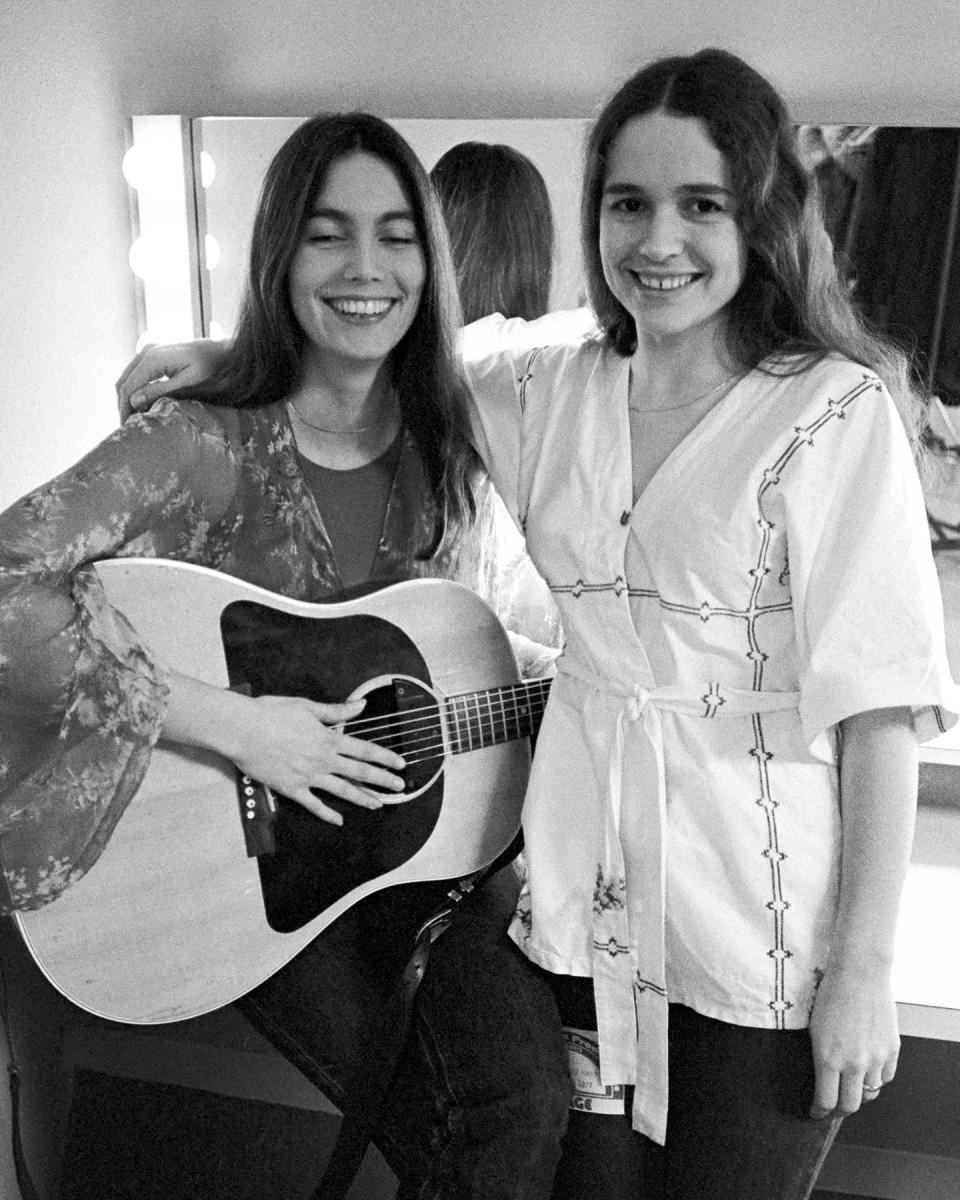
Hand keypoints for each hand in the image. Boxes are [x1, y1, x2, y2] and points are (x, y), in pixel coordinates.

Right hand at [115, 339, 224, 419]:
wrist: (220, 350)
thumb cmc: (210, 366)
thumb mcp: (187, 381)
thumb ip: (160, 390)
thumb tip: (134, 400)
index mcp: (153, 359)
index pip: (129, 386)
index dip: (125, 407)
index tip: (126, 425)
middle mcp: (146, 351)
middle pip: (123, 382)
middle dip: (123, 404)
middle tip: (128, 424)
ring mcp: (148, 351)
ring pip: (128, 377)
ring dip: (128, 397)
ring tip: (134, 417)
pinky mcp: (153, 354)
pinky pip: (136, 374)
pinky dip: (135, 389)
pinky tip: (142, 404)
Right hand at [229, 695, 406, 825]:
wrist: (242, 730)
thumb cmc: (272, 714)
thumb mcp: (307, 707)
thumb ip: (337, 711)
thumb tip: (360, 704)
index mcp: (328, 739)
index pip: (364, 750)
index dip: (385, 757)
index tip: (400, 763)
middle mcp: (322, 760)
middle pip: (359, 772)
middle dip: (382, 780)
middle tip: (399, 786)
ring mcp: (308, 777)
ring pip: (342, 791)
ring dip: (363, 798)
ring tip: (379, 804)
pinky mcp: (292, 788)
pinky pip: (314, 805)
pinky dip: (327, 814)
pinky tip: (339, 820)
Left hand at [808, 963, 899, 1118]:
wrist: (859, 973)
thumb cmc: (831, 993)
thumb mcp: (814, 1027)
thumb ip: (820, 1056)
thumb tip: (821, 1076)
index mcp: (829, 1058)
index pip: (826, 1101)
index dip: (819, 1112)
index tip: (815, 1112)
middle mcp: (854, 1063)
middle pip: (850, 1105)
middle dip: (839, 1111)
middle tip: (832, 1108)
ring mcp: (876, 1058)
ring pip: (871, 1092)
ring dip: (860, 1092)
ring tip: (851, 1086)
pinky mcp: (892, 1049)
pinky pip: (886, 1076)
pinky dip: (877, 1078)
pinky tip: (868, 1070)